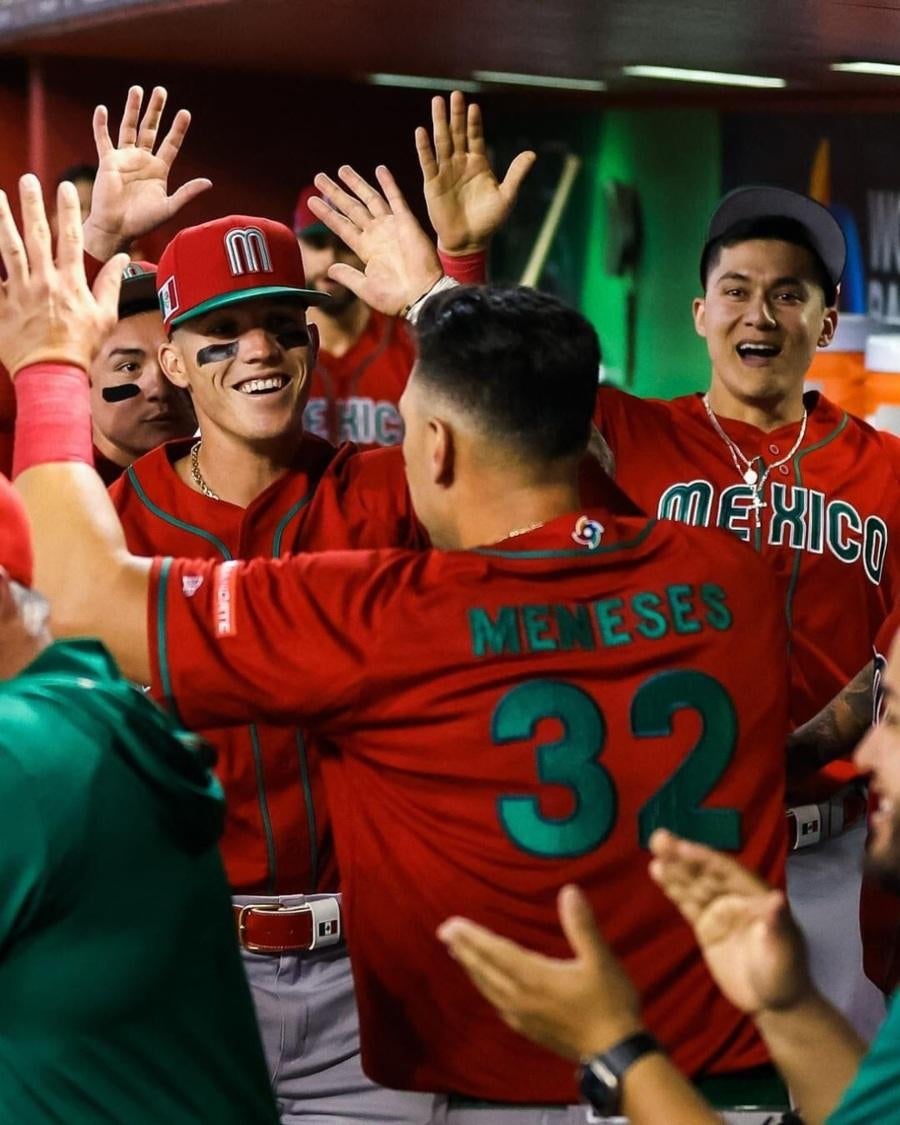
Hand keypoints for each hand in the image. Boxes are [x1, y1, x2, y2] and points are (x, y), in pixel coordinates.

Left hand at [0, 175, 126, 373]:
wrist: (51, 374)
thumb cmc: (80, 348)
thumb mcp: (105, 318)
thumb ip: (110, 285)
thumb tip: (121, 260)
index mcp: (70, 282)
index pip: (70, 238)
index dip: (68, 210)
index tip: (66, 186)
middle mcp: (44, 281)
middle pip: (37, 235)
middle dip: (32, 205)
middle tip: (27, 180)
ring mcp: (20, 291)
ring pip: (9, 248)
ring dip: (3, 220)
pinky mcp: (2, 303)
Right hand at [82, 85, 210, 260]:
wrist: (117, 228)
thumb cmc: (143, 222)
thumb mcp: (169, 207)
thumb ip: (187, 193)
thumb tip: (208, 182)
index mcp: (159, 170)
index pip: (171, 144)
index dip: (178, 129)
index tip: (185, 113)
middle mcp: (143, 160)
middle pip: (150, 129)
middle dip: (156, 110)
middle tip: (161, 90)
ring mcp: (125, 158)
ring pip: (129, 127)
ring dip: (133, 109)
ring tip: (137, 89)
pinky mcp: (107, 161)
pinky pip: (103, 139)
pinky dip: (101, 124)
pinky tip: (102, 109)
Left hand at [309, 165, 442, 315]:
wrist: (421, 296)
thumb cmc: (395, 298)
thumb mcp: (365, 288)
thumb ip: (348, 276)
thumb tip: (330, 269)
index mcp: (366, 250)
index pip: (341, 226)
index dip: (327, 213)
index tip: (311, 201)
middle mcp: (376, 235)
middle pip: (352, 208)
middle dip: (335, 193)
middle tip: (319, 177)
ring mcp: (391, 227)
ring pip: (370, 199)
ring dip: (356, 184)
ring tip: (341, 169)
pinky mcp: (406, 222)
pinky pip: (396, 199)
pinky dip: (388, 184)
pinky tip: (380, 170)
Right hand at [417, 91, 535, 253]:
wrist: (469, 242)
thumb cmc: (489, 221)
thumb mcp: (507, 197)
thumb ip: (516, 174)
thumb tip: (532, 154)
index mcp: (479, 163)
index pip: (475, 137)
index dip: (474, 122)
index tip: (474, 106)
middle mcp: (460, 163)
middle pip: (457, 133)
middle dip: (455, 115)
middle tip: (454, 94)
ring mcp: (445, 172)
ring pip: (441, 142)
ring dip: (439, 123)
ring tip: (437, 102)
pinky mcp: (432, 184)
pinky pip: (427, 162)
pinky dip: (424, 147)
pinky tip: (421, 131)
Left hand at [438, 885, 643, 1060]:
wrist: (615, 1053)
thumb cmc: (608, 1003)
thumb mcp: (600, 960)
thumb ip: (582, 926)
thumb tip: (569, 891)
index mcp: (533, 977)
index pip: (495, 952)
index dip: (472, 937)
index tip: (450, 924)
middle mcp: (520, 997)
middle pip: (484, 969)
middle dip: (464, 949)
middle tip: (444, 932)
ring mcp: (522, 1015)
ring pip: (488, 987)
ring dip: (471, 968)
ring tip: (458, 953)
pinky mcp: (528, 1029)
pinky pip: (497, 1003)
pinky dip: (485, 988)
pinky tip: (487, 986)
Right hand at [648, 829, 812, 1014]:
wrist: (774, 1003)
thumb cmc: (785, 976)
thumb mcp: (784, 953)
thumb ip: (778, 925)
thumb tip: (778, 898)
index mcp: (757, 896)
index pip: (728, 872)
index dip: (705, 859)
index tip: (683, 847)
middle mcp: (736, 897)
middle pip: (706, 872)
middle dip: (684, 855)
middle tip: (659, 838)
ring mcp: (720, 910)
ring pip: (693, 884)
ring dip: (674, 867)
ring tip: (654, 849)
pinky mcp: (707, 926)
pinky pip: (687, 903)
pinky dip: (672, 887)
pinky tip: (657, 871)